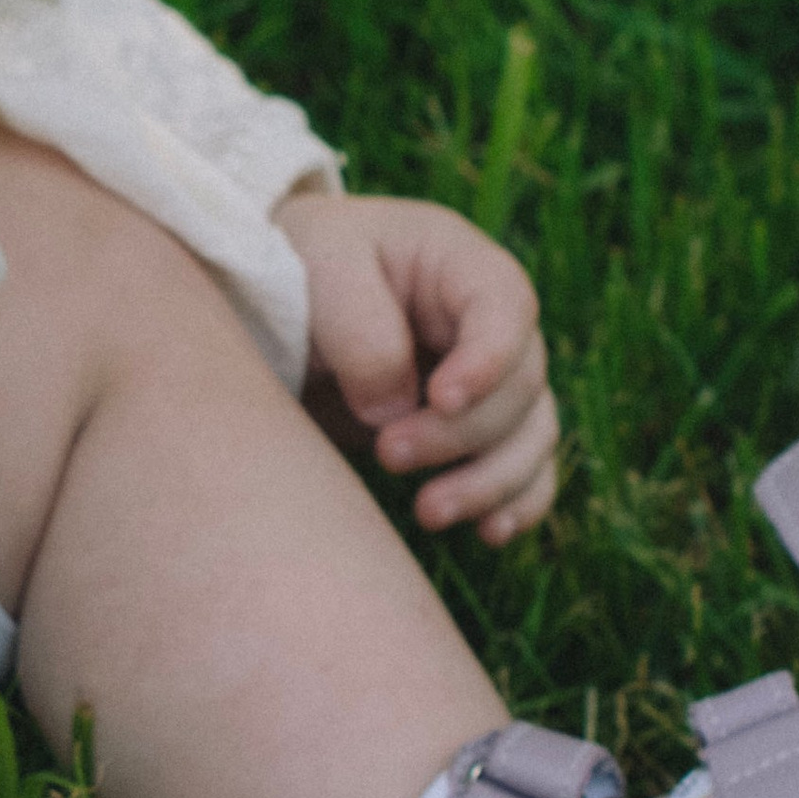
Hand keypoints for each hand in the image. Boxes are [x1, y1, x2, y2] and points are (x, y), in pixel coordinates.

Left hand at [277, 190, 557, 542]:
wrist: (268, 304)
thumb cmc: (293, 266)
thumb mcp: (315, 271)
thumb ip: (359, 332)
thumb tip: (392, 410)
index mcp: (457, 264)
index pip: (507, 308)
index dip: (487, 360)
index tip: (441, 400)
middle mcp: (486, 324)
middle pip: (521, 385)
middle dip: (462, 433)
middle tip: (386, 454)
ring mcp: (487, 381)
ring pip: (530, 436)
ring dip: (490, 483)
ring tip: (427, 514)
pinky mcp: (472, 432)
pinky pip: (523, 471)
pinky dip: (514, 503)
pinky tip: (489, 533)